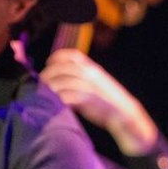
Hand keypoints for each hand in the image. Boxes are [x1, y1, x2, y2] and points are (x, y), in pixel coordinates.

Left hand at [40, 48, 158, 154]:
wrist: (124, 113)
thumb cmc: (109, 100)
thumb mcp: (98, 82)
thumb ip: (83, 78)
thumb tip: (64, 78)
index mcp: (93, 69)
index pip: (73, 55)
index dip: (58, 56)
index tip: (49, 61)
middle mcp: (91, 75)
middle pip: (64, 68)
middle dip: (50, 73)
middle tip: (42, 80)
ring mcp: (90, 87)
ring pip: (64, 82)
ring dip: (52, 86)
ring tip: (46, 91)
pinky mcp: (89, 100)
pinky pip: (69, 96)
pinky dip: (60, 97)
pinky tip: (57, 101)